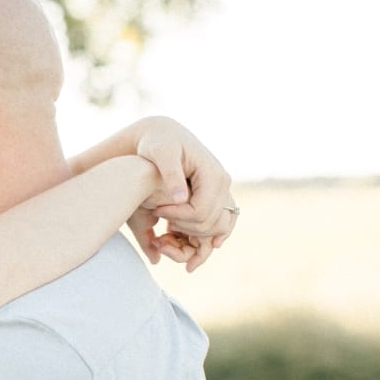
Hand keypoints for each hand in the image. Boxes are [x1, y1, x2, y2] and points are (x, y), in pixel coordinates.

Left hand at [128, 117, 237, 269]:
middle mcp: (223, 183)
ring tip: (167, 228)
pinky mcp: (215, 196)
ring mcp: (221, 191)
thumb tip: (181, 198)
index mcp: (213, 174)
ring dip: (193, 235)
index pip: (201, 210)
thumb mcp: (161, 153)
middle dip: (184, 228)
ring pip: (217, 227)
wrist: (163, 135)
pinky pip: (219, 222)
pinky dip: (207, 235)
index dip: (178, 217)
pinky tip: (192, 244)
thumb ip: (171, 174)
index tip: (156, 211)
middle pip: (211, 222)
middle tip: (159, 221)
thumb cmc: (158, 142)